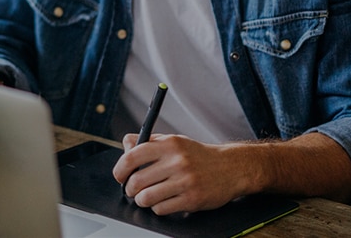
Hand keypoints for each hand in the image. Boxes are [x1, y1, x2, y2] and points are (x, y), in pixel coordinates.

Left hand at [112, 133, 256, 214]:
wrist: (231, 168)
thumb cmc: (199, 156)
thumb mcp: (175, 141)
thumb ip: (150, 142)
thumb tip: (126, 145)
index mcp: (169, 144)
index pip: (132, 156)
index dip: (120, 169)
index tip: (120, 176)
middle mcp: (177, 161)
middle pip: (136, 181)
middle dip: (130, 189)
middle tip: (133, 190)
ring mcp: (185, 181)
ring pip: (146, 198)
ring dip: (142, 201)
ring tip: (147, 197)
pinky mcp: (191, 199)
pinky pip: (161, 209)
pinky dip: (157, 208)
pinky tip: (164, 202)